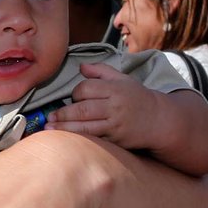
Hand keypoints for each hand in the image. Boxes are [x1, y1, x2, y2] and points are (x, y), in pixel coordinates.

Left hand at [46, 64, 162, 149]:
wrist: (158, 120)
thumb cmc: (136, 97)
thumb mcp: (122, 79)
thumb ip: (101, 71)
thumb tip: (81, 67)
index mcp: (115, 89)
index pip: (87, 89)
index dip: (76, 93)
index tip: (74, 97)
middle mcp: (115, 107)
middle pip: (83, 109)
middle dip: (63, 113)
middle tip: (49, 117)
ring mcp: (115, 125)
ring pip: (86, 127)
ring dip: (65, 128)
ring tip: (49, 128)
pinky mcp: (116, 140)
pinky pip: (94, 139)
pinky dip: (79, 139)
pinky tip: (66, 140)